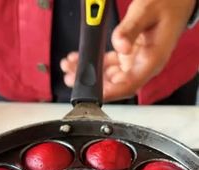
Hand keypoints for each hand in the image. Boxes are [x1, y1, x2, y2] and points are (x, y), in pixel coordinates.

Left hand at [61, 0, 195, 101]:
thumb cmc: (169, 3)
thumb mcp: (146, 11)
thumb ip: (130, 29)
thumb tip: (120, 46)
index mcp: (152, 61)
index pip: (129, 86)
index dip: (109, 92)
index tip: (91, 92)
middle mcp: (143, 65)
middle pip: (115, 84)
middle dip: (92, 82)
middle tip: (72, 76)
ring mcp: (135, 61)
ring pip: (109, 75)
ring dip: (89, 72)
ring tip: (70, 67)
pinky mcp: (129, 54)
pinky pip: (109, 63)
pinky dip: (94, 61)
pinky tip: (80, 57)